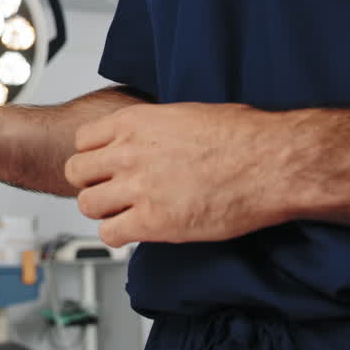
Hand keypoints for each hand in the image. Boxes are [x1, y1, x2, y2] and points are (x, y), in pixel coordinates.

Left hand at [66, 103, 300, 246]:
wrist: (272, 163)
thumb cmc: (244, 137)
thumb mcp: (187, 114)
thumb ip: (155, 128)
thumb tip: (151, 138)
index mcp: (136, 122)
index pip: (83, 141)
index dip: (95, 156)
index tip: (106, 165)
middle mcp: (129, 153)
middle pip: (77, 173)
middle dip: (93, 183)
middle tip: (113, 191)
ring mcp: (138, 188)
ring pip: (88, 205)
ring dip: (104, 211)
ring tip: (125, 213)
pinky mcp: (153, 222)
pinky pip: (111, 234)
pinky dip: (120, 235)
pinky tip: (138, 231)